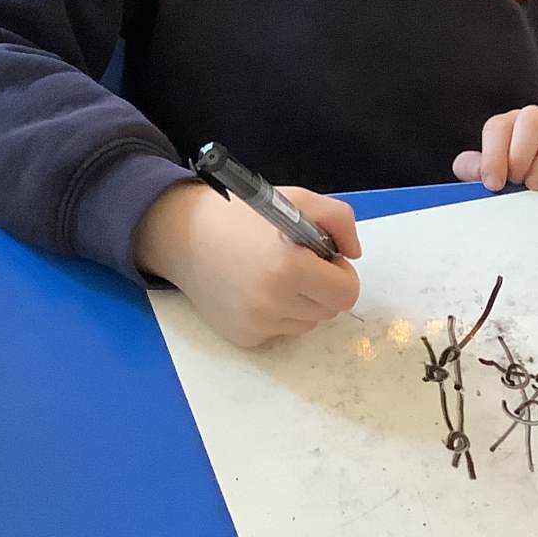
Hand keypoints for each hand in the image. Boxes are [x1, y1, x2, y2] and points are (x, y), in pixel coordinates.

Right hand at [133, 181, 361, 347]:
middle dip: (322, 288)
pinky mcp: (242, 337)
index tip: (325, 260)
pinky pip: (280, 332)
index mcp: (288, 267)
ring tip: (273, 274)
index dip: (341, 275)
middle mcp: (272, 302)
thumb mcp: (295, 199)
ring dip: (300, 302)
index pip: (346, 294)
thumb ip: (337, 220)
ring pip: (306, 324)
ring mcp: (256, 323)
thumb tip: (353, 254)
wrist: (184, 236)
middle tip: (298, 264)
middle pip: (329, 311)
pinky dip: (276, 314)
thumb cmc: (242, 215)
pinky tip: (254, 289)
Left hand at [452, 106, 537, 192]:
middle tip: (519, 181)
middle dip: (522, 153)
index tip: (494, 184)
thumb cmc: (522, 181)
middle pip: (532, 117)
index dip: (493, 155)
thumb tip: (476, 169)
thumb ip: (473, 170)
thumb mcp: (493, 176)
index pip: (498, 126)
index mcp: (511, 126)